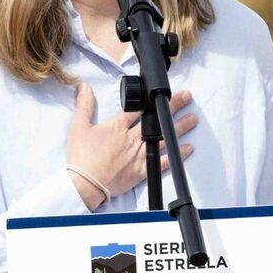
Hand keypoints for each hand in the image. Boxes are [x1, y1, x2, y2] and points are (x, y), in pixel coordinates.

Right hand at [67, 82, 196, 210]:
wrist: (85, 185)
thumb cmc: (81, 158)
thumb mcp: (78, 127)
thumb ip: (84, 105)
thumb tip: (84, 86)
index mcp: (117, 126)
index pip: (138, 108)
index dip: (151, 98)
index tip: (163, 91)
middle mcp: (132, 139)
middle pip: (156, 119)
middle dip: (173, 107)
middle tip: (187, 97)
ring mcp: (139, 155)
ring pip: (163, 138)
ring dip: (180, 127)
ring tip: (193, 118)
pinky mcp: (142, 170)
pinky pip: (163, 161)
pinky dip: (176, 155)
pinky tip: (187, 148)